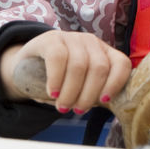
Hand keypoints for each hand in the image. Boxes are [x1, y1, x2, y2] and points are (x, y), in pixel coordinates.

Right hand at [0, 31, 130, 114]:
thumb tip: (110, 108)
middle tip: (78, 110)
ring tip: (63, 106)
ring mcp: (72, 38)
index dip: (116, 83)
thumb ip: (95, 93)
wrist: (28, 63)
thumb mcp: (81, 84)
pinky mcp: (51, 39)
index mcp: (105, 52)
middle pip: (99, 68)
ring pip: (79, 65)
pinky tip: (53, 92)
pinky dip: (56, 78)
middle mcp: (91, 42)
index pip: (121, 64)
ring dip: (71, 91)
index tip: (103, 101)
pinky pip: (58, 57)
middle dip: (89, 94)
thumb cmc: (61, 78)